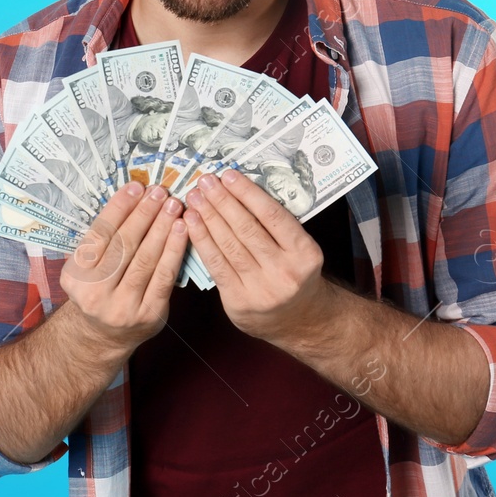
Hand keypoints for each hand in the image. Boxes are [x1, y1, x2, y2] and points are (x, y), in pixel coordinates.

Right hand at [58, 181, 189, 354]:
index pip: (100, 234)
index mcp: (75, 276)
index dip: (119, 208)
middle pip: (124, 245)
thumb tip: (134, 198)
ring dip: (162, 227)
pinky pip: (164, 276)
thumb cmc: (98, 289)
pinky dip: (175, 250)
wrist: (103, 335)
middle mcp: (95, 293)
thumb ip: (104, 240)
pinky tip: (182, 230)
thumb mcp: (87, 267)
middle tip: (159, 191)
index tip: (135, 187)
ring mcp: (123, 306)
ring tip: (173, 205)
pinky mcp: (149, 314)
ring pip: (146, 259)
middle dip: (144, 214)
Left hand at [182, 169, 331, 344]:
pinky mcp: (239, 301)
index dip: (248, 193)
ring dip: (208, 217)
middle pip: (247, 229)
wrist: (300, 321)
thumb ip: (277, 226)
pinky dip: (201, 240)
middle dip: (222, 201)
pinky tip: (190, 222)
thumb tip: (240, 189)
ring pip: (229, 245)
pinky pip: (216, 264)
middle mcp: (285, 272)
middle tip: (206, 181)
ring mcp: (261, 289)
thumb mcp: (299, 250)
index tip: (229, 175)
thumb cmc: (295, 274)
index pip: (273, 216)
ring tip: (194, 197)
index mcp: (305, 254)